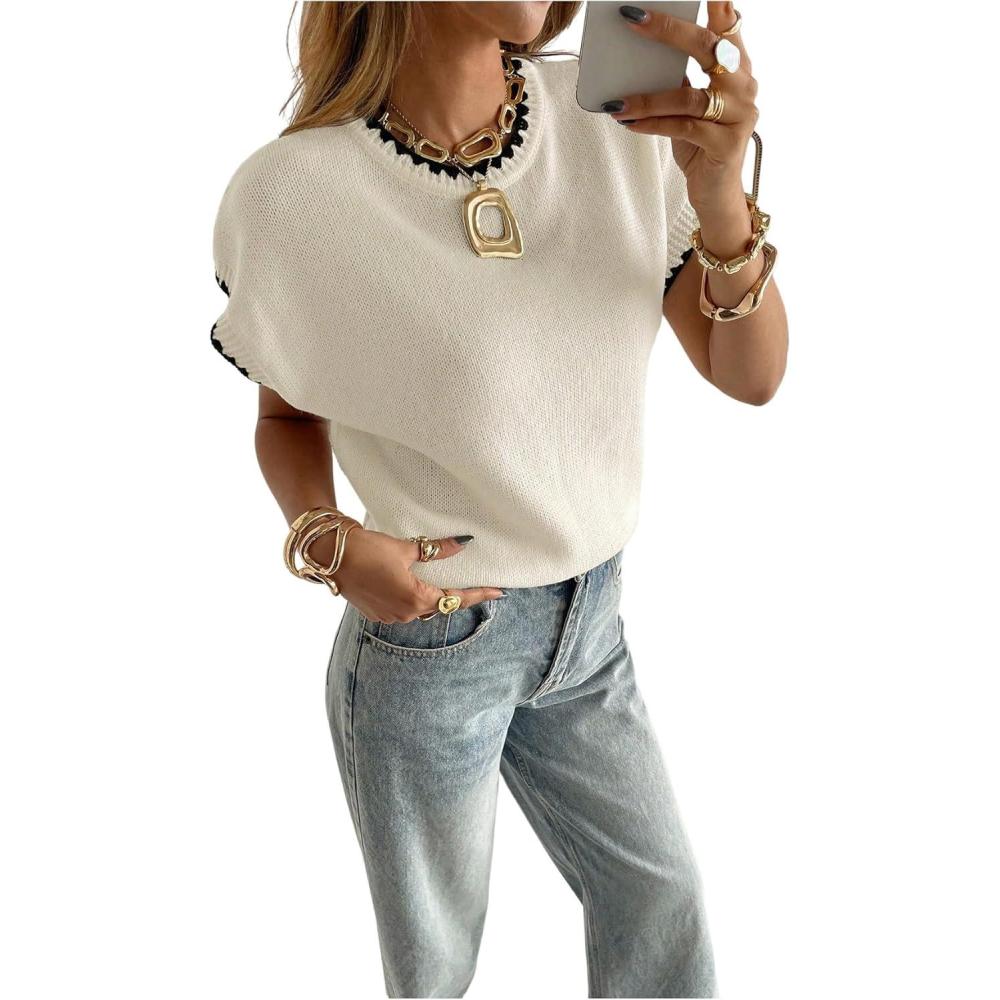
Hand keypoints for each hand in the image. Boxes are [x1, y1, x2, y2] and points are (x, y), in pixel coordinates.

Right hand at [309, 527, 503, 622]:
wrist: (331, 555)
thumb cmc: (368, 549)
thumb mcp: (406, 549)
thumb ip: (437, 551)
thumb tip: (462, 544)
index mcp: (416, 599)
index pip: (455, 598)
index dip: (478, 595)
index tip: (499, 592)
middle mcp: (404, 614)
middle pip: (438, 605)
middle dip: (452, 594)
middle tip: (473, 582)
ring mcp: (389, 616)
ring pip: (419, 607)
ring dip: (429, 595)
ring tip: (438, 581)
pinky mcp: (375, 612)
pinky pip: (402, 608)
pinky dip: (410, 597)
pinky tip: (410, 583)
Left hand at [609, 3, 757, 212]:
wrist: (717, 193)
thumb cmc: (700, 143)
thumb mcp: (690, 104)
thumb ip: (680, 76)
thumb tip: (640, 48)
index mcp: (738, 67)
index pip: (728, 24)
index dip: (718, 3)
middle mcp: (745, 85)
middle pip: (708, 47)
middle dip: (668, 31)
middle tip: (633, 19)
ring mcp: (740, 115)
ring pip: (690, 96)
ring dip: (648, 98)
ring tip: (617, 103)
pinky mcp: (727, 145)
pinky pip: (684, 128)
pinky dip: (652, 124)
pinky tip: (628, 123)